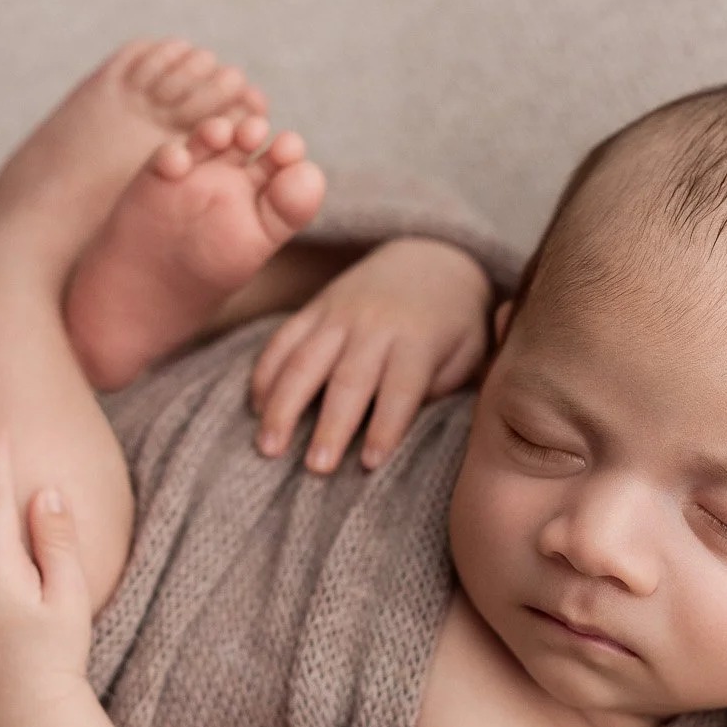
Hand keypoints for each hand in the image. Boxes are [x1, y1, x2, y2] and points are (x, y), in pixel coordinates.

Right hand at [250, 237, 492, 472]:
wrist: (430, 257)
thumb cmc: (454, 324)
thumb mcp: (469, 352)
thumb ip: (444, 389)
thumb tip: (414, 429)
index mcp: (418, 339)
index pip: (401, 389)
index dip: (386, 427)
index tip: (369, 464)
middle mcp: (375, 324)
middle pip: (348, 379)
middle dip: (331, 425)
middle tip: (316, 468)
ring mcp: (339, 313)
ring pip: (304, 361)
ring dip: (284, 406)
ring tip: (269, 448)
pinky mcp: (314, 308)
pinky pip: (283, 340)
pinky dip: (266, 374)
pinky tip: (256, 409)